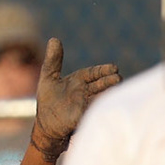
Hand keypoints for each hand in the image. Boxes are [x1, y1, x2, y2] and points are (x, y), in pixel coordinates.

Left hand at [30, 38, 119, 157]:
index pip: (94, 73)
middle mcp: (86, 92)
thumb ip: (53, 60)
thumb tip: (54, 39)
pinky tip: (106, 107)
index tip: (114, 68)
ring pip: (100, 99)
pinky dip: (98, 110)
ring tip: (117, 92)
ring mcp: (86, 106)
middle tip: (118, 78)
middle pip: (100, 85)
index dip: (103, 71)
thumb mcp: (48, 78)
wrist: (46, 126)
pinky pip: (92, 113)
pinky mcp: (82, 119)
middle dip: (109, 82)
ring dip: (108, 96)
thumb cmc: (48, 101)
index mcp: (79, 81)